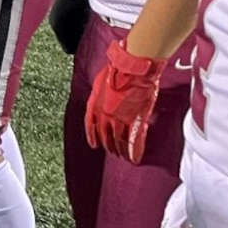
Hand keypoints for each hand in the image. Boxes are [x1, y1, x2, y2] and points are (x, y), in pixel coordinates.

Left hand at [85, 40, 165, 163]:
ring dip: (120, 151)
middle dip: (108, 145)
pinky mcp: (136, 121)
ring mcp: (121, 119)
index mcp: (95, 105)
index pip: (90, 125)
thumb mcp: (101, 81)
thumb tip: (103, 96)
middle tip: (112, 151)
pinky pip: (134, 140)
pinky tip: (134, 159)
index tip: (93, 144)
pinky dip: (134, 151)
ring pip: (119, 141)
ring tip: (122, 157)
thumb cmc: (118, 69)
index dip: (92, 136)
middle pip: (105, 135)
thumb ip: (101, 93)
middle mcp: (105, 115)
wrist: (132, 68)